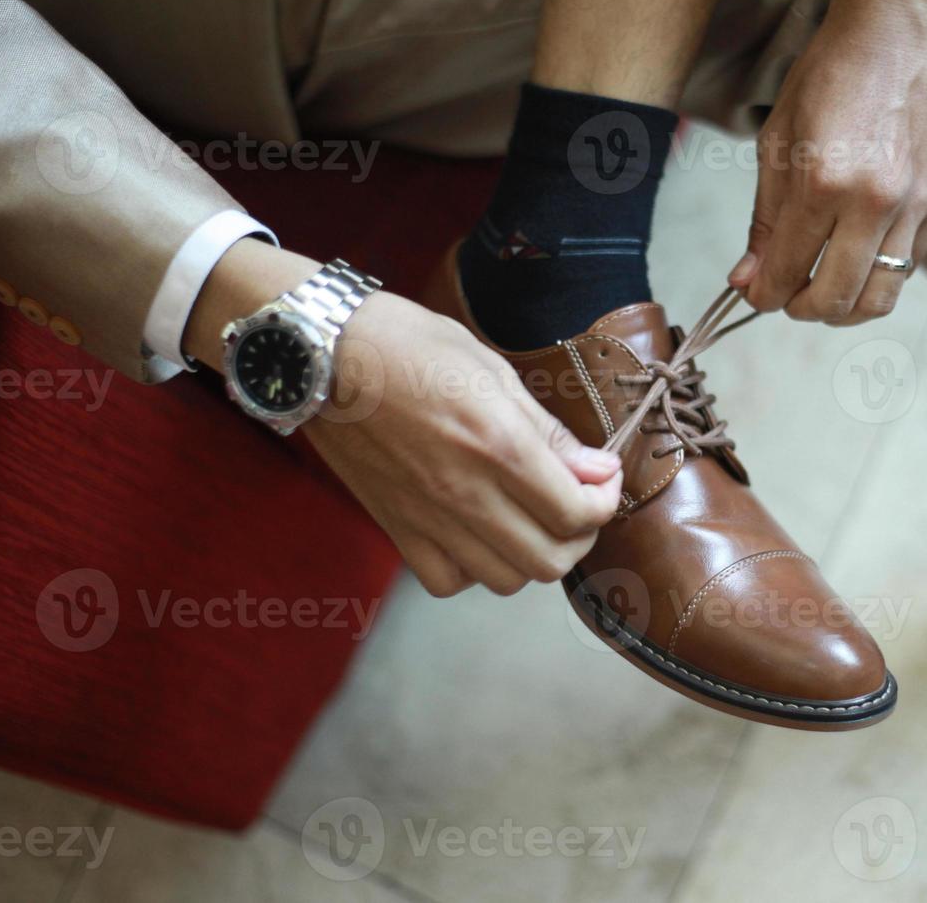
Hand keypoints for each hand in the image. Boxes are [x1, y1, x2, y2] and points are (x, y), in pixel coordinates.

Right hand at [187, 241, 622, 598]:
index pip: (579, 513)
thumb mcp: (491, 369)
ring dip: (531, 555)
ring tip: (528, 518)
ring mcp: (429, 519)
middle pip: (551, 561)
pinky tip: (476, 533)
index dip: (605, 501)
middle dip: (579, 536)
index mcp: (500, 445)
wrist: (321, 355)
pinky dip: (474, 569)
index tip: (602, 477)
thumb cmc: (407, 344)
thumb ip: (547, 430)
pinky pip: (449, 581)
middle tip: (575, 502)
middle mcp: (468, 493)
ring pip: (506, 580)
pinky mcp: (397, 529)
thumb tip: (595, 469)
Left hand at [729, 2, 926, 325]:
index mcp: (823, 183)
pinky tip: (856, 259)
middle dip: (800, 309)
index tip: (755, 293)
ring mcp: (914, 206)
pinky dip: (876, 279)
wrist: (898, 32)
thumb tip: (747, 278)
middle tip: (786, 295)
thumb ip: (765, 219)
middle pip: (834, 299)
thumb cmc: (830, 76)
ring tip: (823, 290)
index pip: (787, 272)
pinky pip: (906, 268)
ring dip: (843, 309)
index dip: (763, 295)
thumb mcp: (777, 142)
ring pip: (878, 299)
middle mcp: (873, 203)